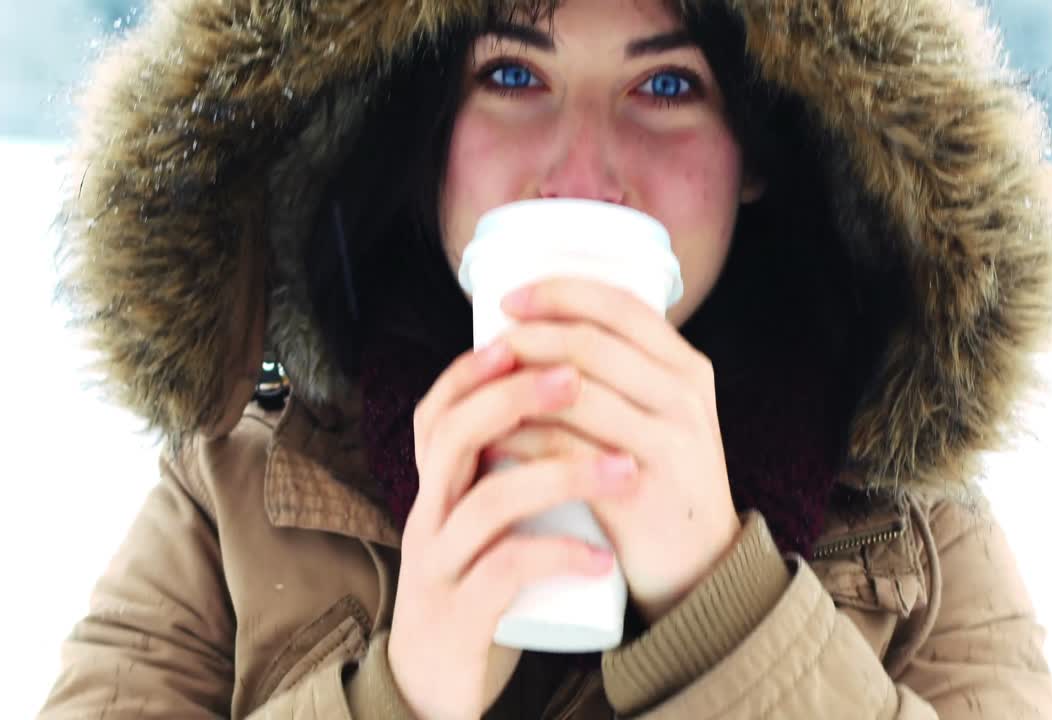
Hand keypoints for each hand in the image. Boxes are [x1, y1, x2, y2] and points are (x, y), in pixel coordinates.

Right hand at [388, 341, 632, 719]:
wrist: (434, 681)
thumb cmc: (477, 586)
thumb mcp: (482, 521)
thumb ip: (503, 470)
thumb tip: (564, 398)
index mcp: (436, 488)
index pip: (438, 410)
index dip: (473, 369)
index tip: (522, 334)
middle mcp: (428, 517)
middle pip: (452, 437)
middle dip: (514, 397)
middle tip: (576, 380)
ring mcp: (440, 567)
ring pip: (486, 503)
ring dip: (559, 475)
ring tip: (623, 470)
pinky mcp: (459, 617)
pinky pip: (503, 575)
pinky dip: (557, 556)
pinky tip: (600, 556)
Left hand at [492, 277, 741, 623]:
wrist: (701, 569)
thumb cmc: (661, 481)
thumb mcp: (662, 416)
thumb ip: (622, 374)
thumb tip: (536, 328)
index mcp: (687, 368)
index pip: (620, 307)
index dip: (560, 293)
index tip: (509, 299)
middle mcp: (684, 398)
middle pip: (590, 345)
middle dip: (528, 338)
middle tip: (487, 349)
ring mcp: (667, 445)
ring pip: (573, 394)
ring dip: (515, 387)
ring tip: (478, 392)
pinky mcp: (639, 492)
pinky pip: (563, 450)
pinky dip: (519, 438)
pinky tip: (491, 439)